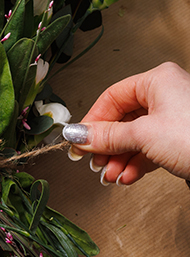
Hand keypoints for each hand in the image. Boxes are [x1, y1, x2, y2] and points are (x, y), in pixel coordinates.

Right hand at [64, 62, 189, 184]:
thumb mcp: (144, 136)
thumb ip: (107, 136)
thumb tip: (77, 133)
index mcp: (157, 80)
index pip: (112, 97)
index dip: (92, 121)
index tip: (78, 140)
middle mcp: (167, 94)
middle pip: (123, 119)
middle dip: (107, 145)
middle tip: (93, 161)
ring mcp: (176, 117)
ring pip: (137, 136)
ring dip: (121, 158)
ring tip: (111, 175)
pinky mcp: (183, 138)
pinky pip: (152, 147)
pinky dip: (137, 162)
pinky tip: (127, 176)